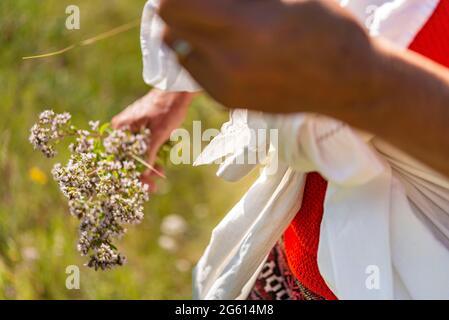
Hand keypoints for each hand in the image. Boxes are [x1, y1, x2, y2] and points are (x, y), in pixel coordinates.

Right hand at [112, 88, 193, 189]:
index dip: (130, 175)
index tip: (141, 187)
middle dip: (141, 174)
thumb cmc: (167, 109)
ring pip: (137, 154)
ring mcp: (132, 129)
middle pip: (128, 158)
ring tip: (160, 175)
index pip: (120, 158)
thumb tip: (143, 174)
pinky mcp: (142, 129)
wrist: (177, 90)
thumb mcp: (158, 134)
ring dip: (148, 166)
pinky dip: (152, 156)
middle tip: (152, 188)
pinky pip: (144, 148)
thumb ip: (148, 154)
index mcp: (121, 128)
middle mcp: (122, 129)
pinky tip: (160, 166)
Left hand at [159, 0, 377, 117]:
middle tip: (201, 2)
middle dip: (179, 8)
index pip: (174, 5)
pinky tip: (225, 45)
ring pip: (180, 51)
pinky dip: (201, 54)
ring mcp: (225, 88)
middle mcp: (227, 63)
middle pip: (171, 28)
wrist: (347, 82)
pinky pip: (196, 72)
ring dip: (187, 32)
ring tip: (213, 22)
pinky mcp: (229, 101)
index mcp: (243, 28)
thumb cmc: (325, 26)